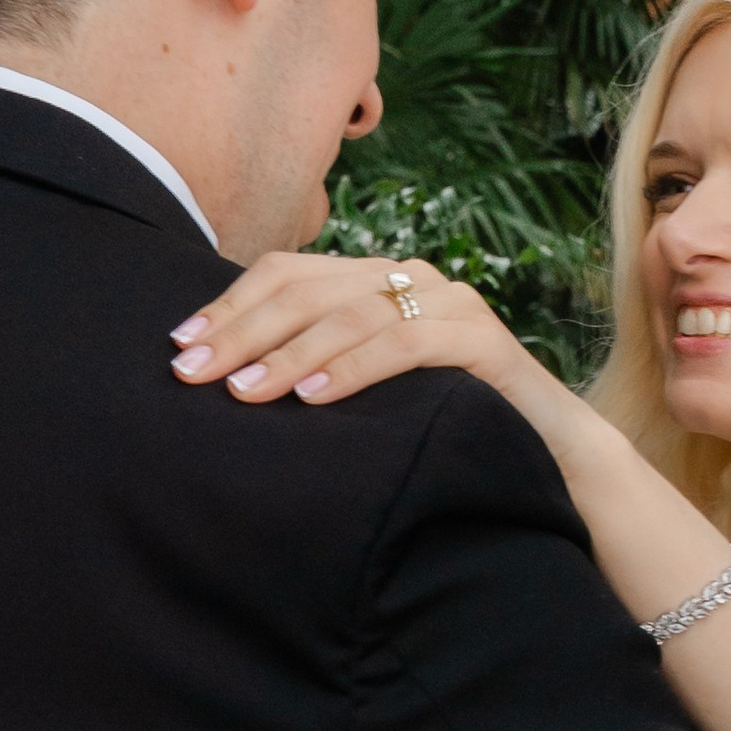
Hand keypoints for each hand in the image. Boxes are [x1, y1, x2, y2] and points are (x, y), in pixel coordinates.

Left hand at [170, 251, 575, 446]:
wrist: (549, 454)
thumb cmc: (445, 432)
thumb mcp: (370, 397)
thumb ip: (318, 374)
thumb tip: (231, 386)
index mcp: (376, 282)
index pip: (288, 275)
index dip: (230, 306)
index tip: (181, 347)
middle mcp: (410, 278)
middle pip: (308, 288)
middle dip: (243, 331)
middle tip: (193, 373)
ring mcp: (448, 301)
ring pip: (350, 313)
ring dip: (288, 353)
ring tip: (242, 392)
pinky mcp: (480, 338)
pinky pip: (404, 344)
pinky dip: (352, 370)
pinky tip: (312, 398)